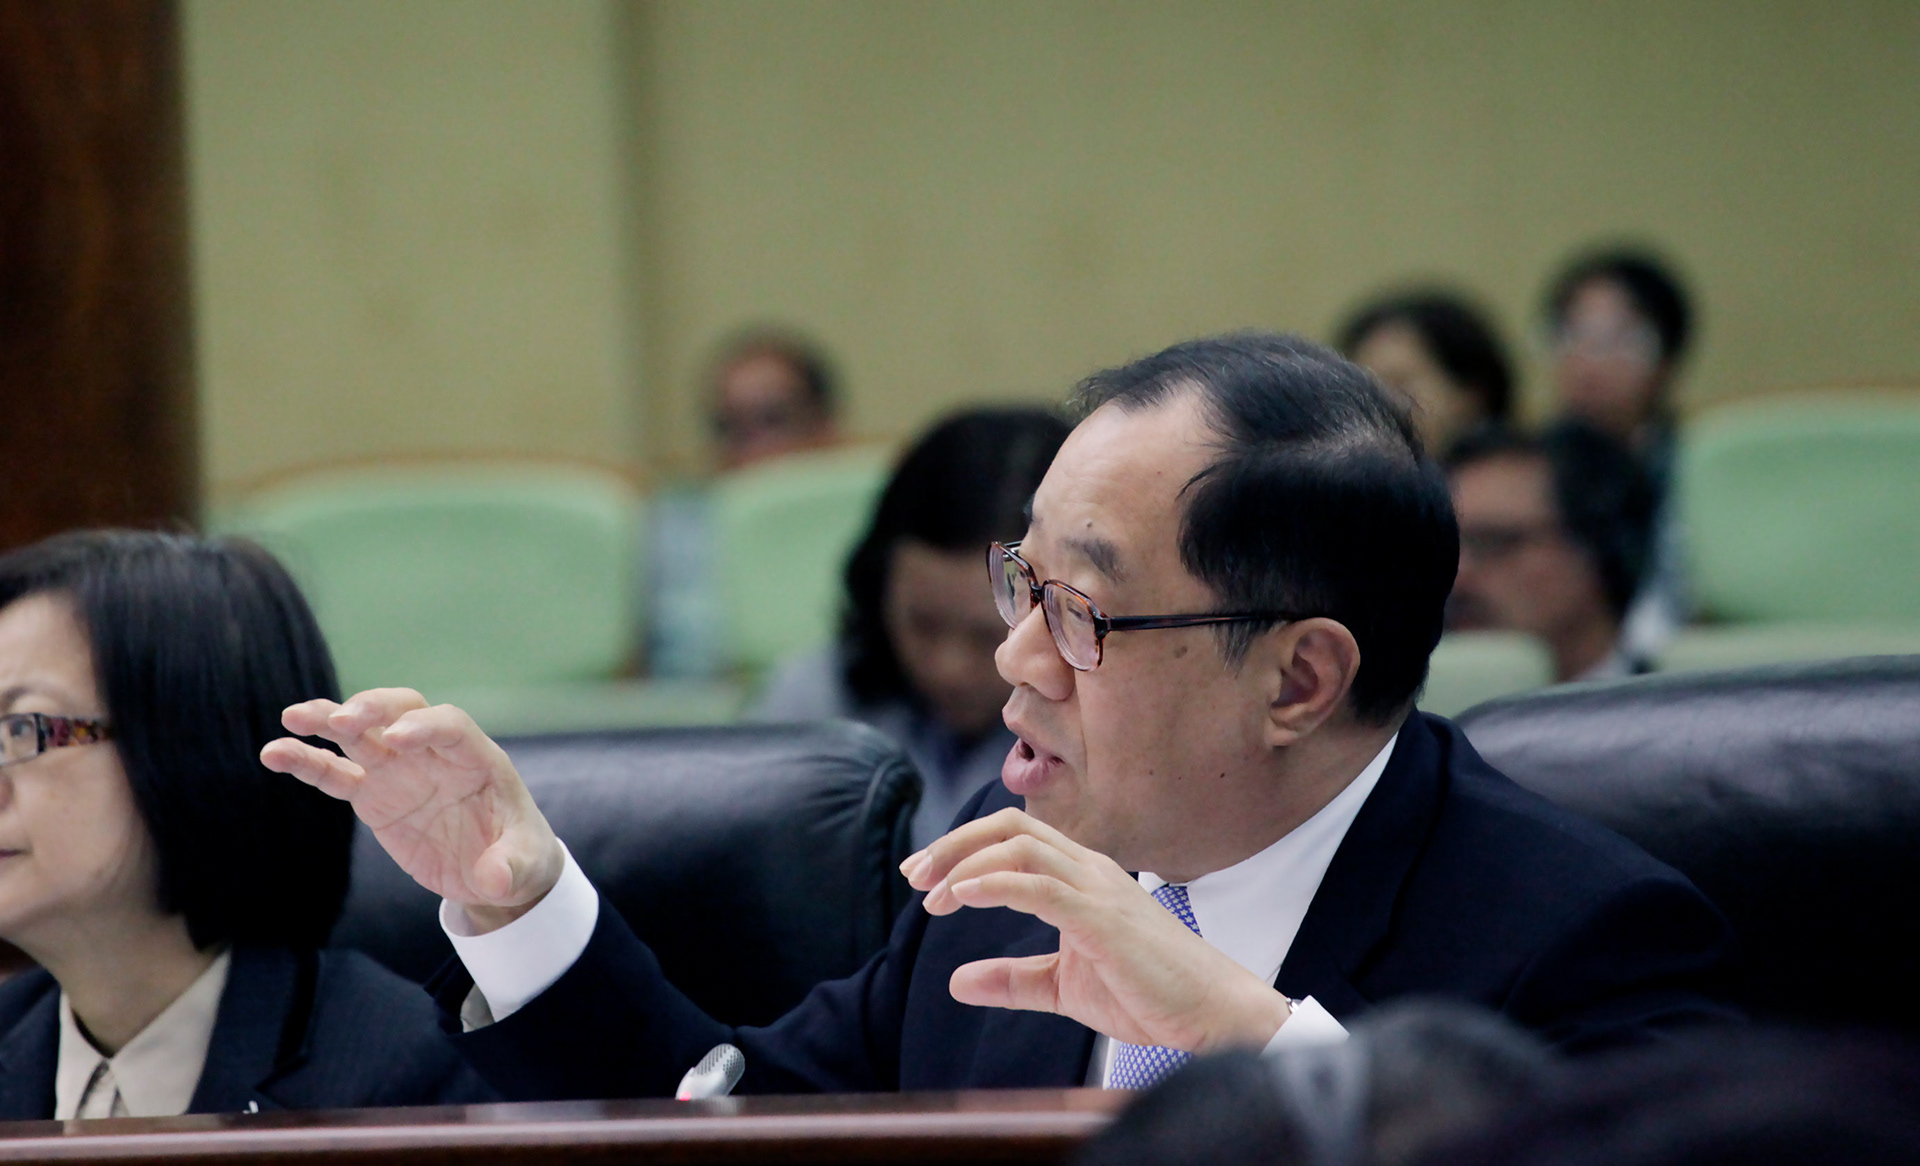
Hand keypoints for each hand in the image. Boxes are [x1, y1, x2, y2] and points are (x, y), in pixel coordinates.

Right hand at [261, 688, 563, 931]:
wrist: (496, 870)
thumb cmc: (517, 855)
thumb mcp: (524, 865)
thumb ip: (510, 868)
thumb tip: (494, 881)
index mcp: (476, 759)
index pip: (450, 726)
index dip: (426, 726)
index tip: (399, 738)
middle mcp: (434, 754)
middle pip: (401, 711)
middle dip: (373, 709)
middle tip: (341, 720)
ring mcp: (400, 771)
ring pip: (360, 735)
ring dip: (327, 720)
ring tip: (292, 719)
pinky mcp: (373, 795)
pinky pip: (335, 773)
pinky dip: (307, 762)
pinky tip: (274, 753)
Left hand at [903, 808, 1292, 1053]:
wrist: (1209, 1015)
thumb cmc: (1147, 994)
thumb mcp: (1064, 987)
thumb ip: (1014, 980)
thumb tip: (957, 982)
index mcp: (1081, 877)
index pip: (1012, 838)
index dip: (960, 849)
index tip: (922, 878)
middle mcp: (1088, 870)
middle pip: (1008, 828)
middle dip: (953, 845)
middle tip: (914, 875)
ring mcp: (1098, 889)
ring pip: (1020, 846)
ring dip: (965, 864)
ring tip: (932, 895)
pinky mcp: (1103, 918)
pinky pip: (1040, 886)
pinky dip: (994, 884)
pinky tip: (961, 897)